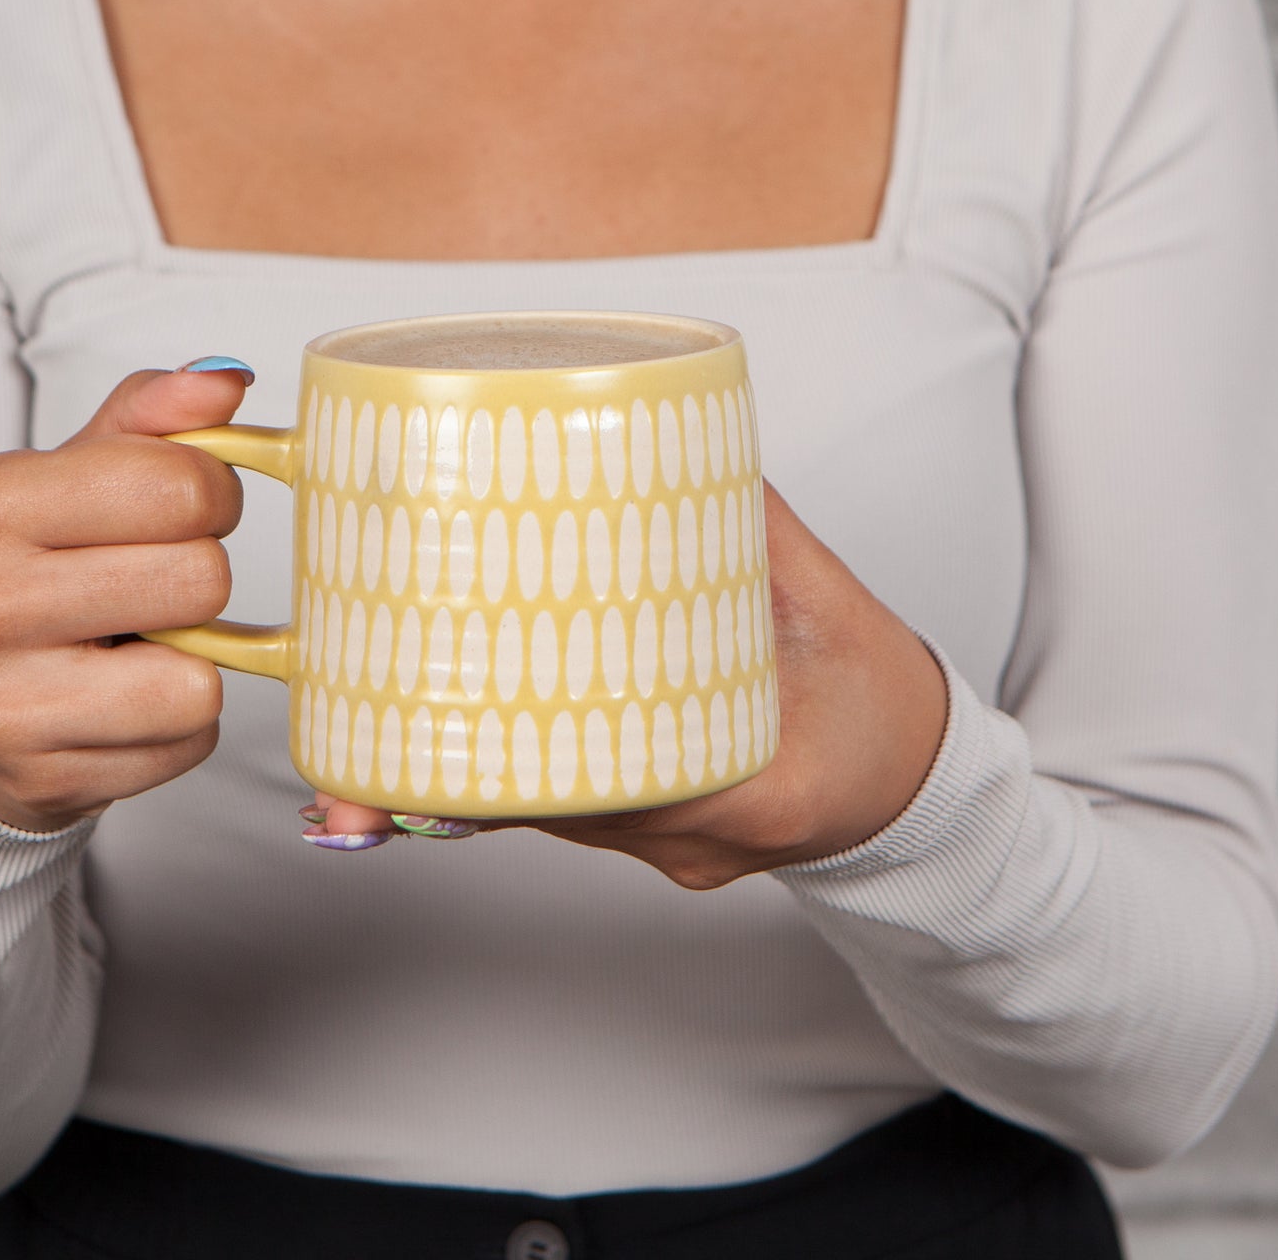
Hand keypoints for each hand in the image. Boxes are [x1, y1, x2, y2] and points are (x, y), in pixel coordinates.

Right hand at [0, 362, 254, 833]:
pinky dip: (177, 724)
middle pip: (202, 579)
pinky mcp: (40, 780)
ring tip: (135, 645)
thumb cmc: (25, 567)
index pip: (180, 485)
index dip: (212, 494)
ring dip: (193, 660)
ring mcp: (2, 703)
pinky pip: (187, 742)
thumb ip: (151, 416)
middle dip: (200, 575)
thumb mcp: (69, 473)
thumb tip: (227, 379)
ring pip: (201, 678)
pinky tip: (122, 704)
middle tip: (154, 581)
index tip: (183, 507)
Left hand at [310, 484, 949, 885]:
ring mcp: (667, 843)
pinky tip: (445, 738)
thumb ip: (759, 527)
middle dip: (448, 784)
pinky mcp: (653, 828)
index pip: (613, 792)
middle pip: (549, 814)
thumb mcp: (837, 609)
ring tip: (370, 740)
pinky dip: (510, 771)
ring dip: (465, 776)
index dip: (515, 770)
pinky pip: (569, 806)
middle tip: (355, 762)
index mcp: (750, 792)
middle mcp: (692, 836)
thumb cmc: (886, 709)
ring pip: (547, 816)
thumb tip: (675, 434)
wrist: (922, 789)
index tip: (440, 736)